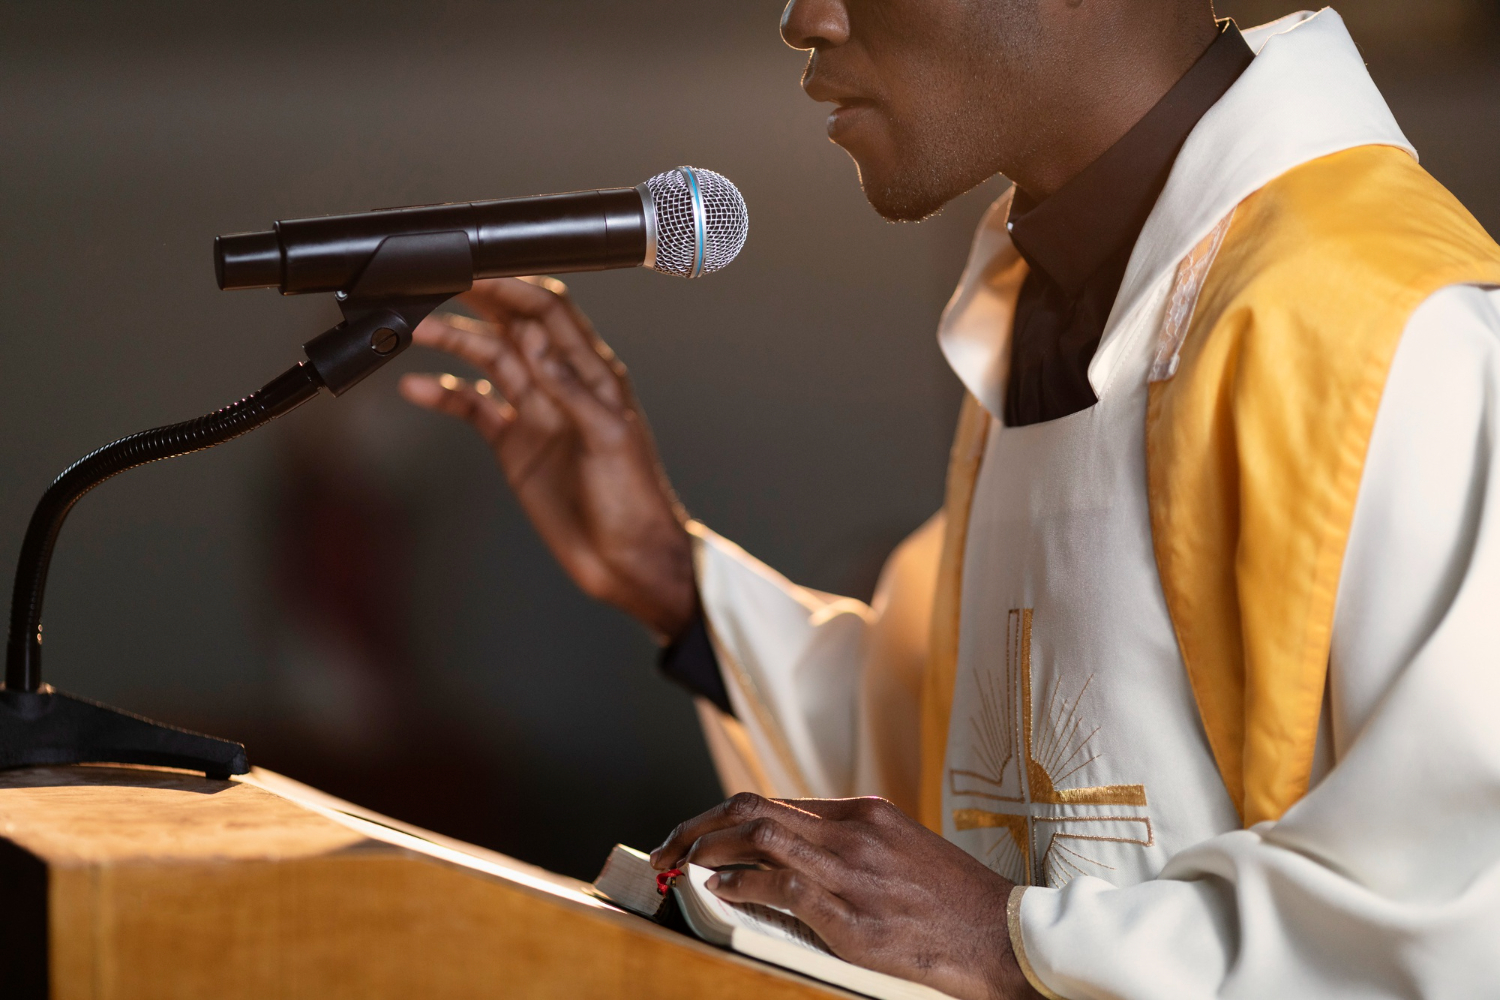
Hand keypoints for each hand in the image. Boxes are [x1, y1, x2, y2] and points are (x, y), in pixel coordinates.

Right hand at [399, 277, 695, 641]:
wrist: (628, 562)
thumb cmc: (635, 501)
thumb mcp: (608, 440)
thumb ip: (571, 389)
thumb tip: (536, 340)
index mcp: (595, 375)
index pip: (550, 314)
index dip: (514, 288)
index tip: (476, 272)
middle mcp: (562, 386)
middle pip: (514, 327)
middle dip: (477, 302)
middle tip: (434, 284)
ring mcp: (536, 412)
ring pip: (489, 360)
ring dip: (454, 342)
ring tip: (414, 331)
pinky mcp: (515, 443)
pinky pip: (475, 407)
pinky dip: (446, 394)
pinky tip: (416, 387)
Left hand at [650, 793, 1041, 999]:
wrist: (1001, 934)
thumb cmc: (951, 898)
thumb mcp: (901, 848)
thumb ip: (849, 842)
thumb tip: (791, 847)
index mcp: (864, 812)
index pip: (775, 801)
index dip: (726, 816)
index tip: (698, 832)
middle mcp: (853, 833)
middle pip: (755, 810)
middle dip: (700, 824)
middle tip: (668, 843)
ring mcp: (852, 874)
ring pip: (760, 838)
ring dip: (708, 849)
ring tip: (680, 862)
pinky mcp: (852, 919)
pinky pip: (781, 888)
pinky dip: (741, 885)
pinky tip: (720, 890)